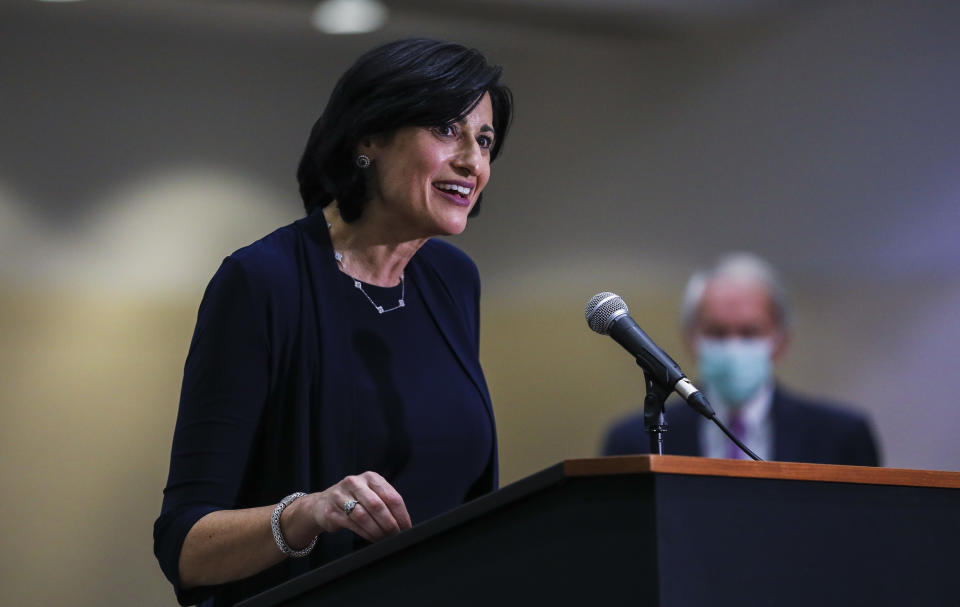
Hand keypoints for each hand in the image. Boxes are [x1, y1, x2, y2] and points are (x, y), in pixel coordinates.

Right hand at [294, 472, 412, 543]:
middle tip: (396, 535)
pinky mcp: (332, 511)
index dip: (401, 514)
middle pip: (377, 505)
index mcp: (370, 477)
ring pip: (364, 516)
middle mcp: (355, 483)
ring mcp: (341, 496)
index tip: (406, 527)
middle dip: (390, 524)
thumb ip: (385, 503)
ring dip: (377, 531)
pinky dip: (366, 534)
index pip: (391, 496)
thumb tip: (404, 523)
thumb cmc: (354, 500)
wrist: (322, 504)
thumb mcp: (370, 494)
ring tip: (384, 539)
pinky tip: (372, 538)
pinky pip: (353, 524)